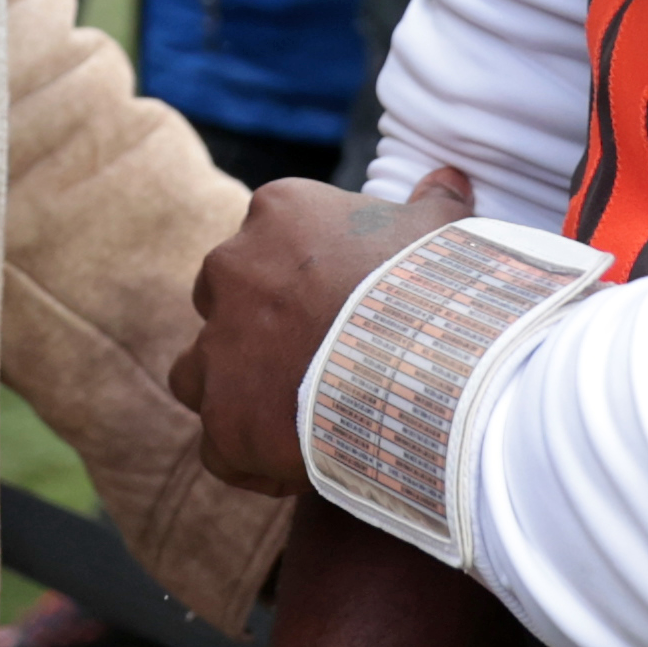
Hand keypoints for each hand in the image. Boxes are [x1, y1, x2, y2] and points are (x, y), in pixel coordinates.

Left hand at [171, 169, 473, 493]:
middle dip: (256, 328)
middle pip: (224, 299)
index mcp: (278, 215)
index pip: (269, 240)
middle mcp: (231, 271)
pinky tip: (298, 469)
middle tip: (314, 361)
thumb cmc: (430, 285)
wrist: (418, 363)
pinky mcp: (222, 420)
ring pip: (199, 370)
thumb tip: (448, 177)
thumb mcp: (440, 233)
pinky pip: (220, 446)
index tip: (339, 308)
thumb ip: (433, 202)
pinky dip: (249, 459)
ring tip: (287, 418)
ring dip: (232, 390)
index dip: (301, 278)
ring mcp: (217, 347)